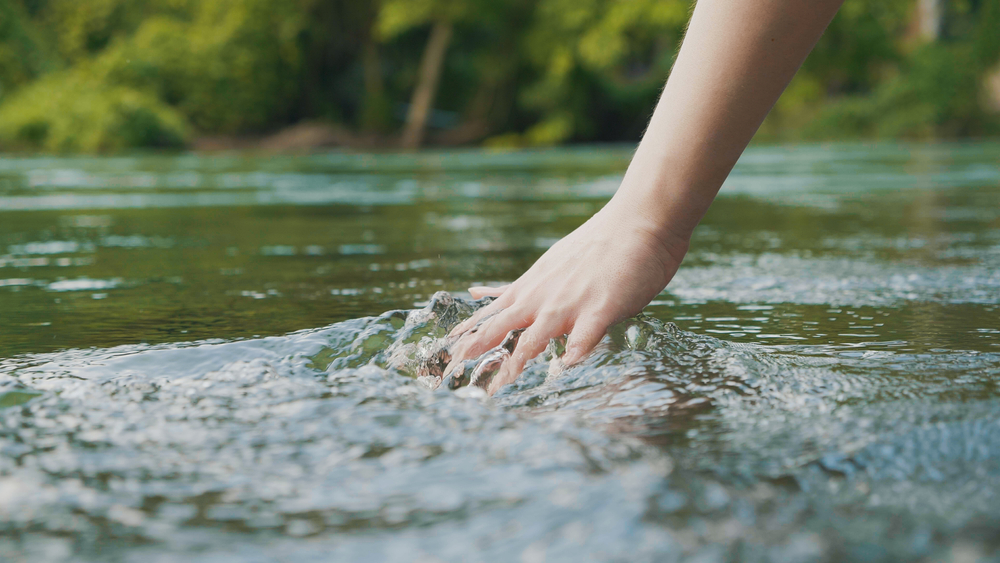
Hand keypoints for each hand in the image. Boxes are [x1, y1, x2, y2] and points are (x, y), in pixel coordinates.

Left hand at [444, 199, 688, 394]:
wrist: (638, 222)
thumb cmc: (597, 246)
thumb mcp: (547, 264)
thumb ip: (518, 286)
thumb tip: (480, 293)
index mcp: (531, 288)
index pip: (489, 316)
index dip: (466, 335)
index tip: (445, 353)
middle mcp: (543, 297)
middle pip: (502, 326)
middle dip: (478, 350)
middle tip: (455, 369)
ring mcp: (570, 302)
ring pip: (537, 336)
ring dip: (518, 361)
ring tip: (502, 382)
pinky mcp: (601, 306)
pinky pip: (585, 335)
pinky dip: (574, 352)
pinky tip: (566, 366)